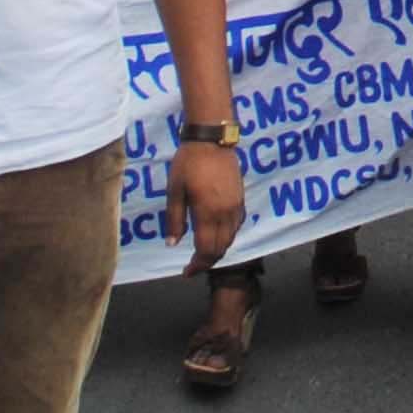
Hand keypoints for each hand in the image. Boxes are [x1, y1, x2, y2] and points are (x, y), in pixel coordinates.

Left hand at [169, 138, 247, 273]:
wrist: (212, 141)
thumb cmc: (187, 164)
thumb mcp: (174, 191)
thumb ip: (174, 219)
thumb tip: (172, 244)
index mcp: (207, 213)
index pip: (206, 249)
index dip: (197, 265)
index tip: (187, 272)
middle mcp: (225, 213)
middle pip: (220, 248)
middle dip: (207, 261)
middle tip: (194, 266)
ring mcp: (235, 206)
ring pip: (231, 238)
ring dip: (218, 250)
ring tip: (203, 253)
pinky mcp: (240, 199)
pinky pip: (236, 226)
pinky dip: (227, 237)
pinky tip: (217, 234)